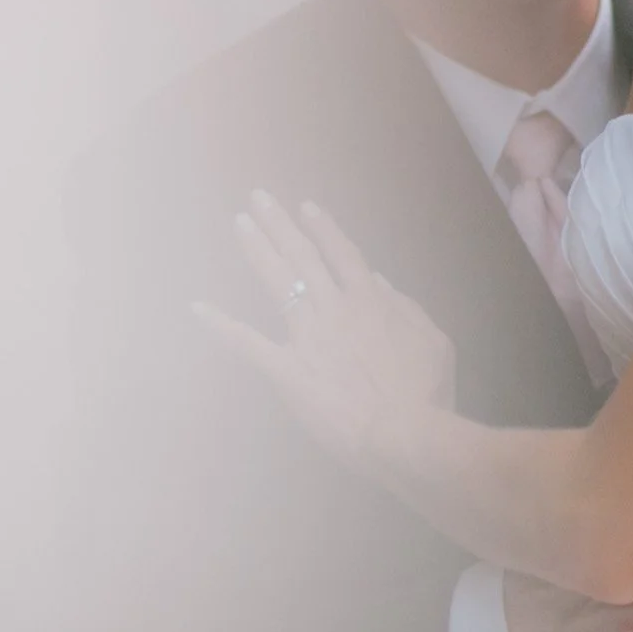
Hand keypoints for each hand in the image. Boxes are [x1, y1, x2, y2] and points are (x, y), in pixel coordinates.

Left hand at [193, 191, 454, 467]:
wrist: (403, 433)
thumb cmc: (426, 393)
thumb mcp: (434, 341)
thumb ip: (405, 307)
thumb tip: (380, 281)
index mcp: (371, 302)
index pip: (343, 254)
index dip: (324, 229)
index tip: (306, 207)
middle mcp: (335, 309)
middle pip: (303, 256)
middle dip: (279, 224)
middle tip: (257, 198)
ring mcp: (307, 337)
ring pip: (278, 282)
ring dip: (257, 249)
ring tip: (240, 223)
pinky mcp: (285, 369)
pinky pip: (247, 344)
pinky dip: (220, 326)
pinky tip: (198, 308)